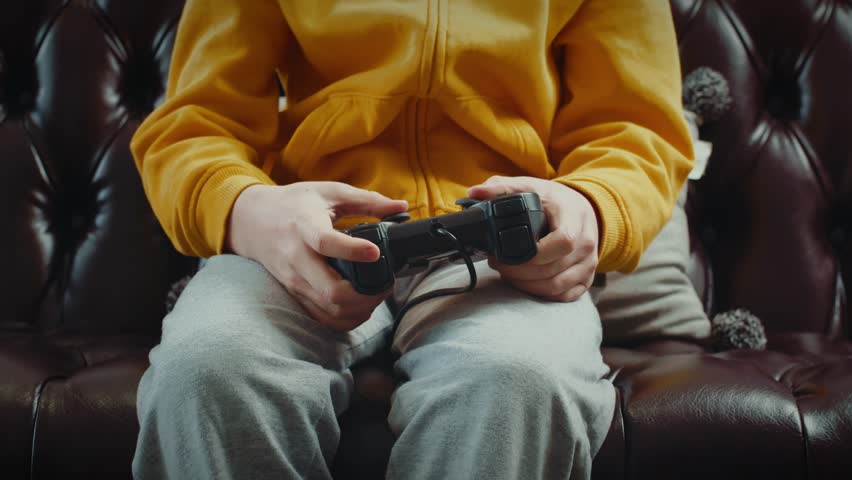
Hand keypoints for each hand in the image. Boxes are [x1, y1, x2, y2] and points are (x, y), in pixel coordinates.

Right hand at [226, 182, 407, 330]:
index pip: (325, 242)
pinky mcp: (294, 293)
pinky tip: (360, 306)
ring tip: (377, 295)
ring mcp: (294, 281)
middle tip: (385, 283)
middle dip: (365, 294)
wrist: (251, 221)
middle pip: (330, 290)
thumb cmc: (294, 204)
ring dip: (359, 309)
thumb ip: (366, 200)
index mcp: (304, 226)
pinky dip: (345, 318)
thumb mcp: (328, 192)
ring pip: (329, 309)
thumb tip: (401, 206)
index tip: (375, 252)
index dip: (352, 250)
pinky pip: (321, 317)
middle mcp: (297, 258)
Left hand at [467, 176, 598, 301]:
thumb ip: (502, 188)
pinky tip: (525, 283)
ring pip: (556, 285)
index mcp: (574, 218)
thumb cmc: (553, 200)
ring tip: (507, 273)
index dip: (534, 253)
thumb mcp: (530, 187)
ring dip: (526, 285)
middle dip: (519, 271)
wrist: (582, 211)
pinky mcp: (586, 278)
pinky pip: (564, 295)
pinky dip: (541, 293)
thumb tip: (475, 192)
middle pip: (553, 268)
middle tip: (497, 264)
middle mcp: (586, 243)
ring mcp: (588, 263)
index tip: (507, 253)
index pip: (563, 241)